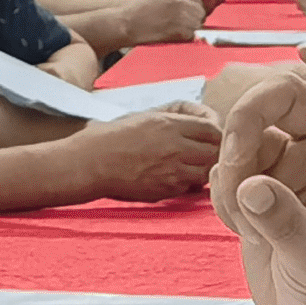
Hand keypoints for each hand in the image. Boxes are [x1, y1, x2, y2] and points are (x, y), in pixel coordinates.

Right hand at [72, 105, 223, 204]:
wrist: (89, 163)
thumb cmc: (111, 136)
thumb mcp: (143, 115)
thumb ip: (173, 114)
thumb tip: (198, 115)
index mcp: (169, 124)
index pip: (213, 128)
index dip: (215, 132)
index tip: (209, 135)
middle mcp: (175, 147)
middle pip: (216, 151)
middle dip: (215, 151)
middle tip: (205, 152)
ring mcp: (172, 171)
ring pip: (207, 172)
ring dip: (203, 169)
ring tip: (191, 165)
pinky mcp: (165, 190)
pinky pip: (189, 187)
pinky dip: (187, 183)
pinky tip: (175, 177)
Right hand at [95, 0, 204, 47]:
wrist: (124, 21)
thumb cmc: (136, 11)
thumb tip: (190, 10)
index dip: (195, 10)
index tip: (195, 14)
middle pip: (201, 11)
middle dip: (194, 19)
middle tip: (178, 26)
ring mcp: (182, 13)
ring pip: (199, 23)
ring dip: (191, 29)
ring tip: (172, 31)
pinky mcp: (181, 28)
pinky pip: (193, 35)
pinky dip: (185, 38)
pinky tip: (171, 36)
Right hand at [214, 42, 305, 304]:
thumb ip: (284, 223)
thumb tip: (250, 187)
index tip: (305, 50)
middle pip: (283, 94)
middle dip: (247, 120)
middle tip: (232, 163)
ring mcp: (290, 163)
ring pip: (244, 132)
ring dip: (231, 171)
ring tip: (248, 225)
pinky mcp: (257, 182)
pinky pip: (224, 168)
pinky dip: (222, 197)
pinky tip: (244, 233)